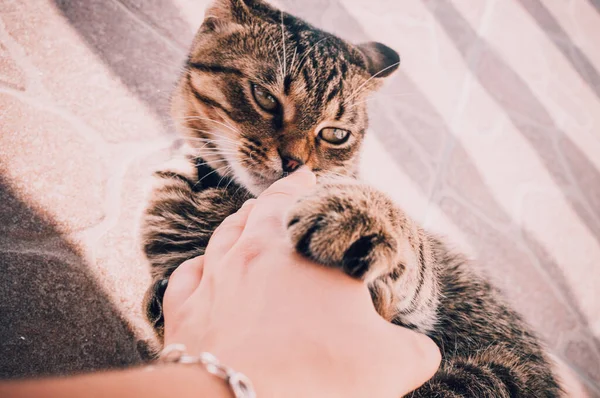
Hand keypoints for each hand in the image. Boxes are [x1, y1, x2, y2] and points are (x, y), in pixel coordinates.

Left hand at [162, 167, 440, 397]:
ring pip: (224, 234)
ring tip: (247, 215)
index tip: (310, 178)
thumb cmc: (321, 376)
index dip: (309, 189)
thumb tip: (420, 350)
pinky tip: (203, 268)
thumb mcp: (391, 364)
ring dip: (238, 222)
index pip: (307, 203)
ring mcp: (214, 278)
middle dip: (277, 196)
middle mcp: (254, 252)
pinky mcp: (184, 310)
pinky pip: (188, 275)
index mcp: (305, 252)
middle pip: (262, 210)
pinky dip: (199, 266)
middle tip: (288, 187)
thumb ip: (413, 349)